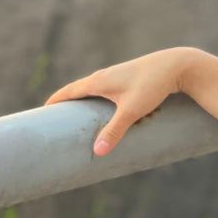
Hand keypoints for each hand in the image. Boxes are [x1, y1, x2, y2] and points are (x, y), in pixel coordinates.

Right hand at [43, 48, 191, 155]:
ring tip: (75, 118)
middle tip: (54, 120)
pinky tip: (103, 109)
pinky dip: (96, 99)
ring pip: (92, 89)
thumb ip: (114, 131)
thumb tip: (97, 152)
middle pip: (77, 90)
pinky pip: (105, 89)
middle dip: (65, 104)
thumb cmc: (153, 85)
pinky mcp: (128, 78)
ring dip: (81, 101)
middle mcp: (104, 76)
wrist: (177, 65)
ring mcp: (116, 75)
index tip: (40, 114)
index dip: (54, 103)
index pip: (68, 92)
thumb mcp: (132, 111)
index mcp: (98, 81)